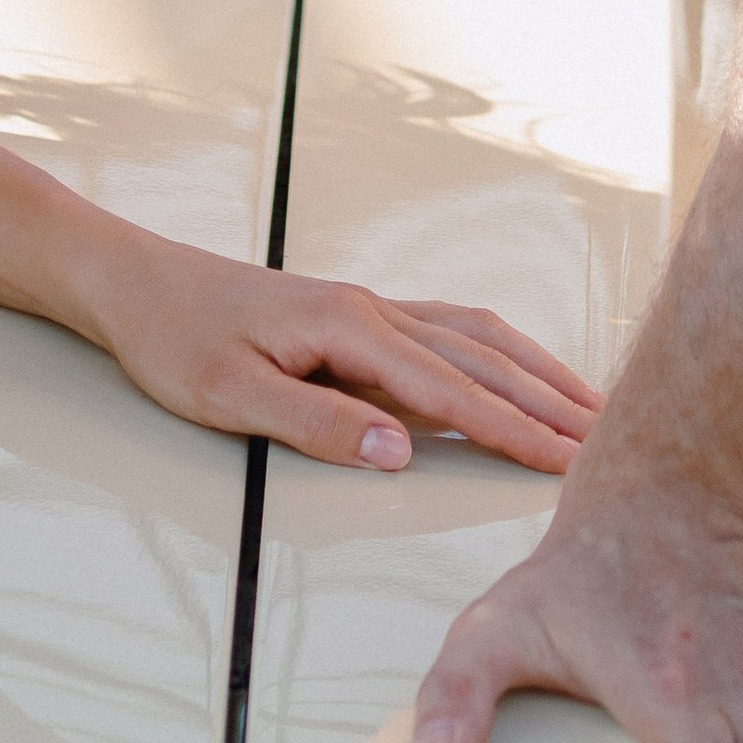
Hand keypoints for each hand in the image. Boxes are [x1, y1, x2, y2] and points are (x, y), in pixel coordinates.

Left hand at [83, 235, 599, 473]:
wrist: (134, 280)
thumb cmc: (173, 339)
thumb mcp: (230, 397)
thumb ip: (317, 424)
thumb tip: (399, 451)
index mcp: (348, 329)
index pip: (451, 391)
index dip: (515, 431)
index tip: (570, 461)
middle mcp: (370, 310)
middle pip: (481, 359)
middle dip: (547, 402)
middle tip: (609, 441)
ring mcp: (366, 307)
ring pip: (473, 336)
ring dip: (532, 371)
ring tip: (586, 404)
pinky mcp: (354, 314)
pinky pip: (445, 328)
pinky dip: (494, 349)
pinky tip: (511, 365)